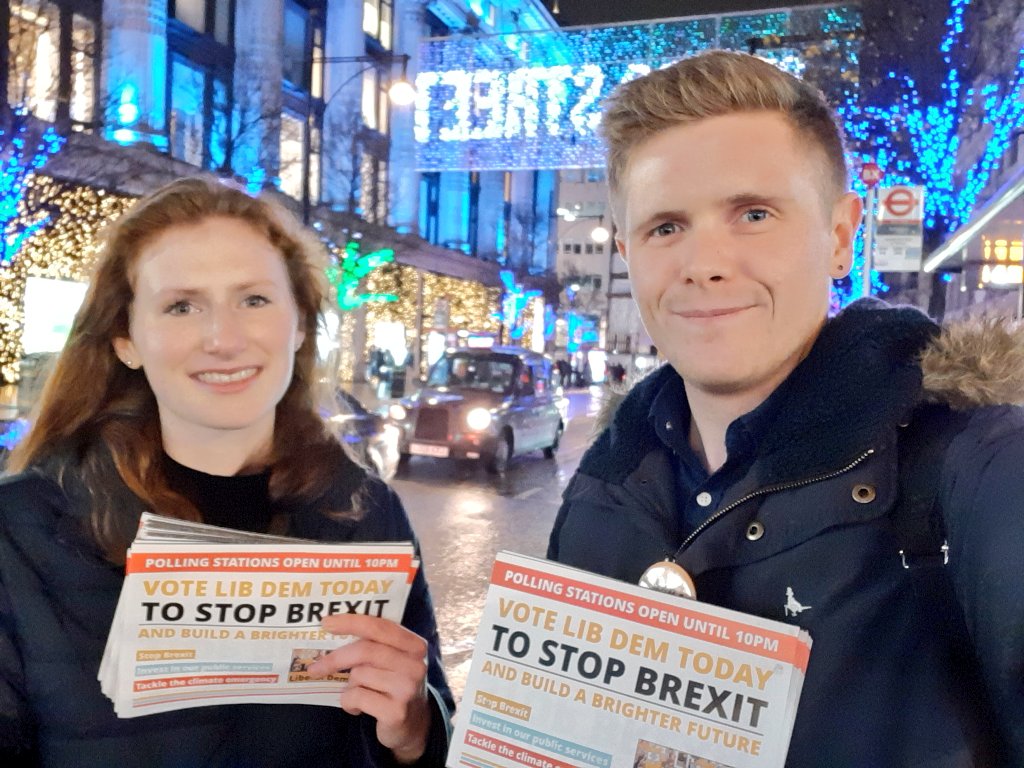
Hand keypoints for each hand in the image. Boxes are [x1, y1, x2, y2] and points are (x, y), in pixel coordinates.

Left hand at [309, 613, 431, 763]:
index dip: (351, 622)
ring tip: (361, 694)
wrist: (413, 725)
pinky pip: (356, 697)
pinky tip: (359, 708)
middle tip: (313, 668)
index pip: (379, 627)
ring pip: (358, 675)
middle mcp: (415, 664)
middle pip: (365, 651)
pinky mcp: (395, 711)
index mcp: (415, 645)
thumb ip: (375, 645)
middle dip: (335, 659)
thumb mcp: (393, 661)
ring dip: (350, 686)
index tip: (326, 622)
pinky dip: (349, 703)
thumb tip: (333, 630)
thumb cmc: (394, 685)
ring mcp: (407, 688)